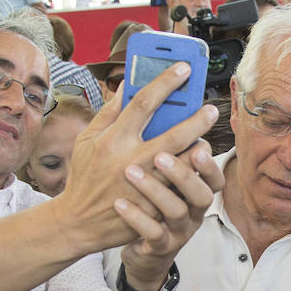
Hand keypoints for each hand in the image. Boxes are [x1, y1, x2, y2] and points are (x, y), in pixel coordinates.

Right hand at [60, 63, 223, 256]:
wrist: (78, 222)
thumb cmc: (84, 177)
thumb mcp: (87, 140)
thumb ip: (109, 112)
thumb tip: (127, 84)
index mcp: (113, 139)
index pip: (143, 102)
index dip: (166, 82)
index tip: (185, 68)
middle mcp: (130, 160)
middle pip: (173, 135)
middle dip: (197, 120)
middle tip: (211, 109)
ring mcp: (143, 186)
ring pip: (182, 165)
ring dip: (199, 151)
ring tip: (206, 141)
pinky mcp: (151, 207)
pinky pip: (177, 189)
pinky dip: (190, 177)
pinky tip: (198, 169)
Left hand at [118, 142, 216, 288]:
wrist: (134, 245)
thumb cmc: (147, 203)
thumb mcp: (158, 178)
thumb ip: (160, 147)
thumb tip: (151, 107)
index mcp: (194, 191)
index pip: (213, 176)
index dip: (208, 163)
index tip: (198, 144)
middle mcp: (193, 211)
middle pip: (202, 194)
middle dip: (185, 174)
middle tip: (160, 155)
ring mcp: (178, 230)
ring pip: (176, 212)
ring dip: (156, 191)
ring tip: (130, 172)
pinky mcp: (159, 246)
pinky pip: (152, 233)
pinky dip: (137, 218)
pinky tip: (120, 203)